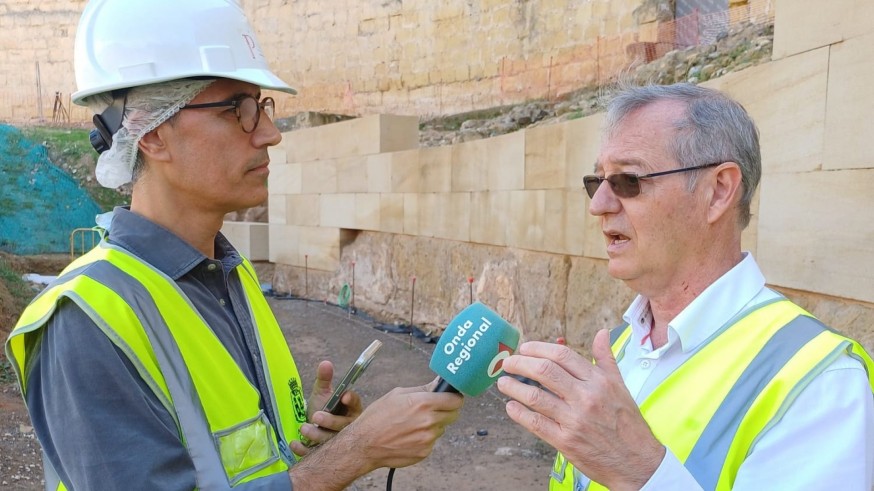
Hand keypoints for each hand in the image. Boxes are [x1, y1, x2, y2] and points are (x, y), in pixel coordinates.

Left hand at [290, 360, 362, 455]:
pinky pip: (316, 454)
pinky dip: (304, 449)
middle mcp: (348, 427)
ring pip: (330, 440)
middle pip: (343, 426)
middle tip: (316, 416)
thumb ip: (324, 379)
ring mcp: (337, 441)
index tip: (343, 396)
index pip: (355, 404)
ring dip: (316, 435)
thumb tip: (325, 363)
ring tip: (303, 428)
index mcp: (351, 410)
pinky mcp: (325, 453)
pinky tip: (294, 443)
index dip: (351, 400)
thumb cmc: (323, 408)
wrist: (313, 426)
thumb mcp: (323, 393)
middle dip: (330, 421)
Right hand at [345, 379, 463, 469]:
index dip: (454, 398)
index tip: (450, 398)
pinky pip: (432, 441)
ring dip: (434, 425)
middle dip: (446, 410)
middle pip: (454, 415)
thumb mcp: (397, 395)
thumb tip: (439, 384)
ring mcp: (428, 439)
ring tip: (413, 424)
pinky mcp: (424, 452)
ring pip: (442, 428)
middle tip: (434, 410)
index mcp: (423, 403)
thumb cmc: (377, 417)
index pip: (455, 400)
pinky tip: (409, 436)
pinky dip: (425, 438)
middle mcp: (429, 421)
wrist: (364, 445)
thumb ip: (423, 389)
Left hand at [496, 329, 663, 489]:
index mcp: (598, 381)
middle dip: (520, 364)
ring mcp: (575, 420)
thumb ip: (606, 359)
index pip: (563, 355)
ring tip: (503, 383)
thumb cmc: (627, 424)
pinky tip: (511, 407)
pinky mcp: (566, 441)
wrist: (637, 462)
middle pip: (545, 371)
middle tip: (508, 363)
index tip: (525, 349)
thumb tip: (601, 333)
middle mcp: (586, 397)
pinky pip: (536, 423)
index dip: (539, 348)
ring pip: (535, 397)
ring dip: (514, 387)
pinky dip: (519, 413)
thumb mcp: (620, 386)